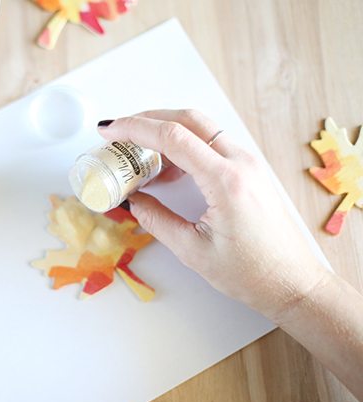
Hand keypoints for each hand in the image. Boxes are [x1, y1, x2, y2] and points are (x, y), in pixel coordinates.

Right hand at [98, 109, 328, 320]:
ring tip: (138, 156)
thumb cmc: (250, 273)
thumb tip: (131, 200)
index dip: (135, 128)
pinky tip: (167, 170)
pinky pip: (212, 144)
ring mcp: (248, 163)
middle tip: (119, 133)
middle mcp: (241, 162)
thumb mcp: (192, 250)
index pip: (173, 137)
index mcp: (226, 181)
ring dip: (166, 131)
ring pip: (201, 128)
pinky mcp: (250, 170)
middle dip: (148, 119)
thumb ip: (156, 220)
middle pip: (188, 119)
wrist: (292, 281)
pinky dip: (184, 146)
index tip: (110, 130)